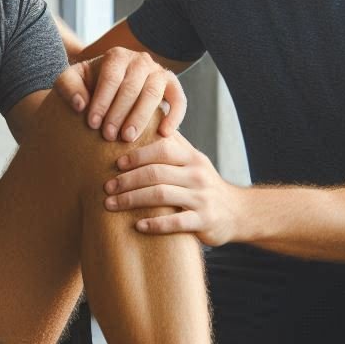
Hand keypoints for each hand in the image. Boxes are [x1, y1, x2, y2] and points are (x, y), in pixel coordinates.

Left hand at [55, 48, 185, 140]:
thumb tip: (81, 104)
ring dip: (140, 118)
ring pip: (153, 93)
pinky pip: (178, 99)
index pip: (111, 77)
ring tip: (127, 139)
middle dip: (119, 113)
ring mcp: (158, 72)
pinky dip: (175, 116)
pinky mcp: (171, 86)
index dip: (102, 101)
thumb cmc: (87, 86)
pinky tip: (164, 134)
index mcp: (116, 56)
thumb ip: (68, 87)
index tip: (93, 124)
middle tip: (108, 136)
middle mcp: (140, 60)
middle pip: (132, 87)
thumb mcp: (71, 82)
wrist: (108, 87)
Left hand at [103, 132, 241, 244]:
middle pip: (156, 172)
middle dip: (127, 180)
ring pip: (161, 195)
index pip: (162, 149)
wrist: (237, 212)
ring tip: (111, 205)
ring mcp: (202, 198)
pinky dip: (155, 224)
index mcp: (192, 158)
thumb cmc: (204, 184)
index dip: (136, 155)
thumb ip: (172, 144)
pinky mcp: (204, 221)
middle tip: (106, 187)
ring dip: (132, 200)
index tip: (115, 164)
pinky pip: (176, 222)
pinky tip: (138, 225)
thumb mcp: (193, 161)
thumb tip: (148, 118)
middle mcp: (197, 174)